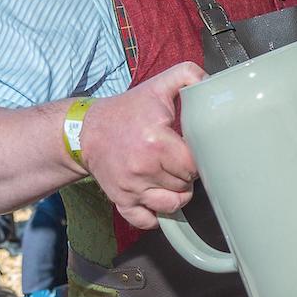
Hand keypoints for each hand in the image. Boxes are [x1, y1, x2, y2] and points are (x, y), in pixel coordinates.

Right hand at [78, 61, 204, 229]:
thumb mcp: (157, 86)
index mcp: (157, 141)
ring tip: (173, 180)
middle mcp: (143, 167)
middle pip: (185, 185)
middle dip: (188, 175)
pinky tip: (158, 200)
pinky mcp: (121, 200)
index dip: (199, 159)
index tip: (192, 151)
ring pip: (172, 205)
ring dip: (177, 195)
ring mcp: (131, 187)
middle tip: (181, 162)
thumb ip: (188, 76)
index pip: (194, 164)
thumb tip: (211, 82)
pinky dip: (156, 215)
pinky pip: (146, 220)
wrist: (85, 131)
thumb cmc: (126, 111)